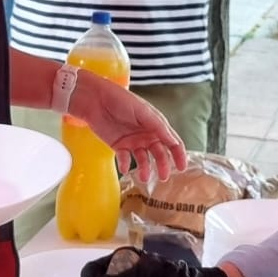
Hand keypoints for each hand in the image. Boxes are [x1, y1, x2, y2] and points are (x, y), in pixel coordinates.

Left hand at [68, 70, 185, 184]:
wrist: (95, 100)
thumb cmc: (120, 99)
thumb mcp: (143, 111)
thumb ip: (158, 127)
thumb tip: (174, 142)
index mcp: (156, 124)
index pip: (172, 142)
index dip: (179, 155)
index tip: (182, 167)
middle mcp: (146, 135)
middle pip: (159, 154)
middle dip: (163, 166)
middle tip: (163, 177)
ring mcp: (133, 141)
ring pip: (143, 159)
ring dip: (145, 169)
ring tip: (143, 177)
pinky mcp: (119, 146)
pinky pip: (125, 159)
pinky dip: (125, 165)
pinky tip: (124, 167)